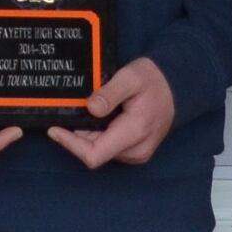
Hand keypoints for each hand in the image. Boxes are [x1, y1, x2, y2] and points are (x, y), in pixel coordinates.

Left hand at [48, 57, 175, 168]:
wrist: (177, 87)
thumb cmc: (154, 80)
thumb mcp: (131, 77)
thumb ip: (110, 93)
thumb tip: (90, 108)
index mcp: (134, 132)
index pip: (94, 154)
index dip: (70, 145)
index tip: (54, 129)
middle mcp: (136, 150)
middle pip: (94, 152)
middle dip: (76, 135)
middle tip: (67, 112)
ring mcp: (136, 153)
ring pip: (100, 150)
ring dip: (86, 134)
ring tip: (83, 111)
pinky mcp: (135, 152)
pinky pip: (108, 147)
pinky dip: (97, 134)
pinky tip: (96, 118)